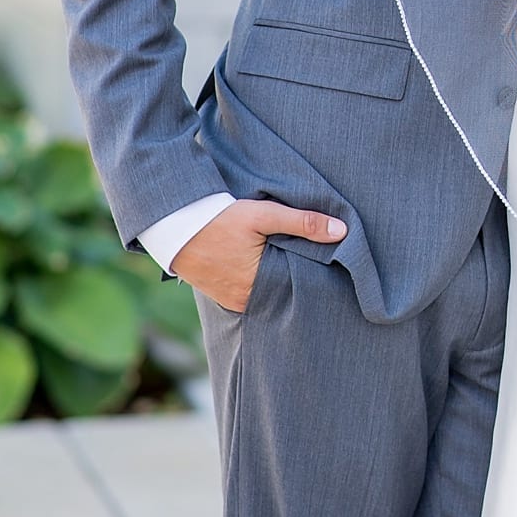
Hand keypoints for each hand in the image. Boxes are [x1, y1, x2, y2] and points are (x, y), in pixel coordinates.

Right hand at [170, 199, 346, 313]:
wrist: (174, 223)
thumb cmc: (219, 219)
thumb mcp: (263, 215)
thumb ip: (303, 223)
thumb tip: (342, 232)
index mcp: (257, 287)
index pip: (298, 288)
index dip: (316, 277)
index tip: (334, 268)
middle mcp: (244, 301)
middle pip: (283, 292)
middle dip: (299, 280)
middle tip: (322, 267)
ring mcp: (231, 300)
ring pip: (268, 292)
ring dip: (279, 279)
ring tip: (296, 263)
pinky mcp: (222, 293)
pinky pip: (251, 291)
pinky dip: (263, 280)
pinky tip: (272, 266)